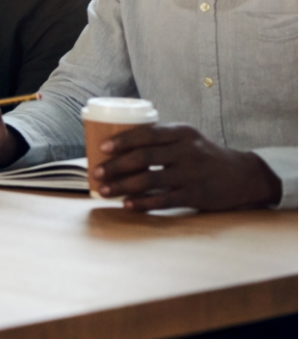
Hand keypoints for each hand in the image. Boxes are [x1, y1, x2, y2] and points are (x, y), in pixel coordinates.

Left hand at [93, 123, 281, 210]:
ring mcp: (191, 174)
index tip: (102, 147)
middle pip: (144, 157)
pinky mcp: (195, 195)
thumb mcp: (187, 138)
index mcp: (181, 132)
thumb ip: (161, 139)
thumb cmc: (204, 155)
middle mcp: (186, 151)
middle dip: (115, 165)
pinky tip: (127, 205)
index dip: (122, 140)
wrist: (242, 176)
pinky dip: (143, 203)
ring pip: (149, 179)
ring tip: (104, 191)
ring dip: (123, 186)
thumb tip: (120, 145)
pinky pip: (163, 200)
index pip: (146, 134)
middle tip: (96, 172)